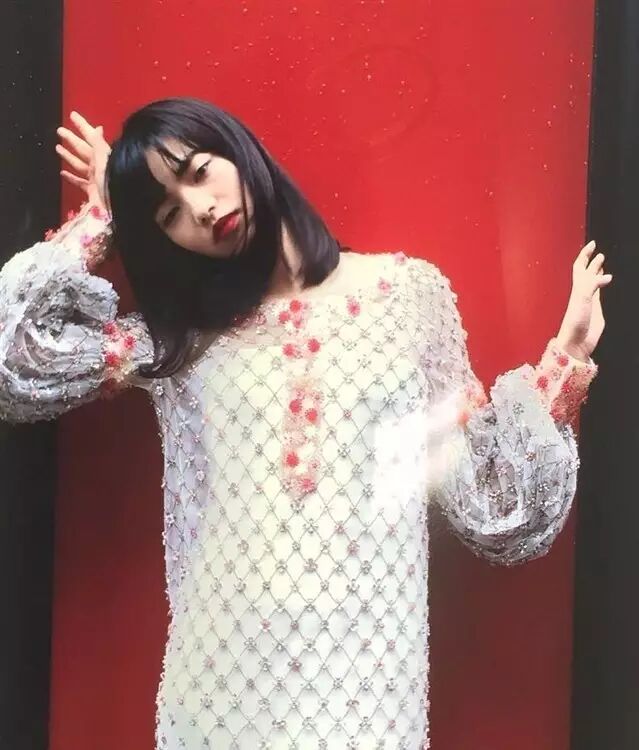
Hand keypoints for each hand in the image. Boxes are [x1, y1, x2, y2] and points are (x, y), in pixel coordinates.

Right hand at [56, 111, 111, 211]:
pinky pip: (80, 183)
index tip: (73, 115)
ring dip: (69, 156)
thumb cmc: (112, 185)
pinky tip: (62, 173)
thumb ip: (99, 145)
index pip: (91, 137)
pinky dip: (71, 177)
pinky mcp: (92, 192)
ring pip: (79, 165)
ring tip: (58, 147)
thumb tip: (98, 128)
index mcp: (103, 157)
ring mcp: (96, 179)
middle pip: (83, 150)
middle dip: (72, 140)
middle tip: (60, 130)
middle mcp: (100, 166)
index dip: (82, 126)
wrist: (116, 210)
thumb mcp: (105, 162)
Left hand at [555, 240, 612, 361]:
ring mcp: (589, 300)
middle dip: (591, 261)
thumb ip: (593, 284)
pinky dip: (602, 285)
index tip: (592, 243)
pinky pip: (599, 293)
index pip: (580, 266)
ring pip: (593, 281)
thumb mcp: (582, 298)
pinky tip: (605, 282)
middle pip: (587, 272)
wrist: (576, 342)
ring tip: (601, 262)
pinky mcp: (596, 310)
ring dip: (597, 272)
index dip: (585, 254)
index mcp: (577, 287)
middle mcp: (582, 292)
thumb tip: (607, 276)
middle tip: (598, 251)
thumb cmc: (575, 321)